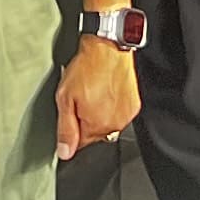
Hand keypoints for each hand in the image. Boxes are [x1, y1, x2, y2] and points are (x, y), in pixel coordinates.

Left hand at [55, 37, 139, 157]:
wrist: (109, 47)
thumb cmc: (87, 68)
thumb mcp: (65, 98)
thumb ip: (65, 129)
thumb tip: (65, 152)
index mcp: (95, 126)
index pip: (79, 144)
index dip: (72, 129)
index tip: (71, 112)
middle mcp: (113, 125)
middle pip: (94, 134)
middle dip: (85, 121)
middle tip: (81, 98)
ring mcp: (126, 116)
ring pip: (107, 124)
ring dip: (100, 114)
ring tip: (95, 92)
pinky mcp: (134, 106)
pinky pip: (120, 114)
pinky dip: (113, 106)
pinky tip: (107, 91)